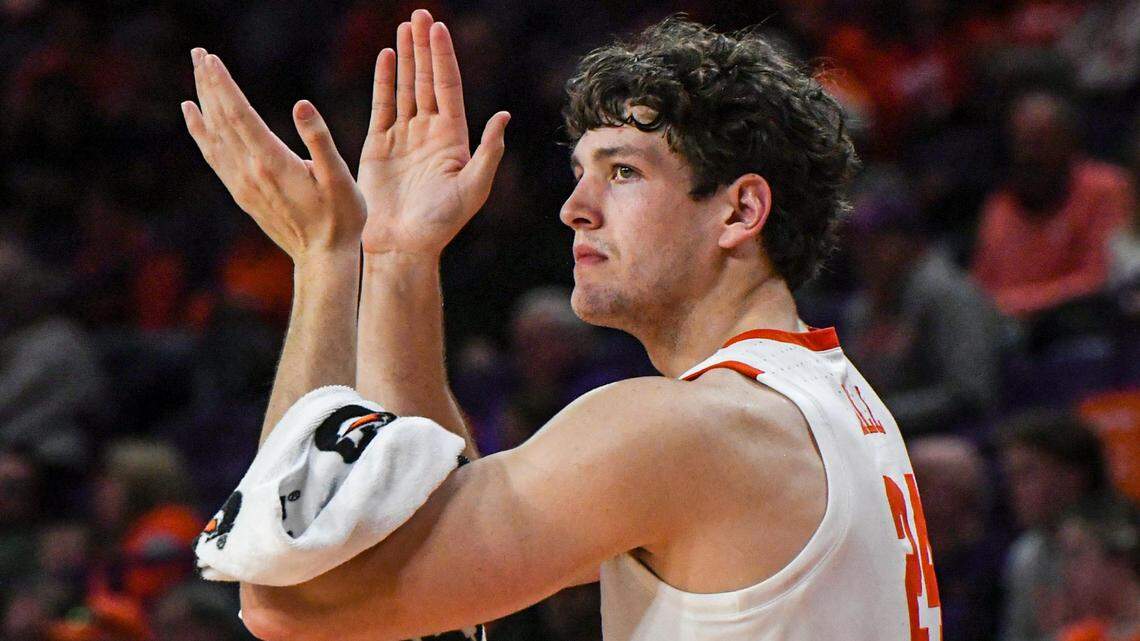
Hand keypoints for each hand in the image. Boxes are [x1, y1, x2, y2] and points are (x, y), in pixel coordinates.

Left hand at [182, 48, 364, 259]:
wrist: (322, 259)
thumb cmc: (341, 218)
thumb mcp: (340, 178)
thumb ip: (319, 140)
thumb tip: (301, 104)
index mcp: (272, 163)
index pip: (240, 115)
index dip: (224, 85)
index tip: (211, 59)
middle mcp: (249, 172)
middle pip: (221, 120)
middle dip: (209, 84)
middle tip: (198, 52)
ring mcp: (242, 184)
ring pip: (214, 135)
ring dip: (203, 102)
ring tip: (195, 73)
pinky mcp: (242, 192)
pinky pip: (213, 155)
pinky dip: (200, 131)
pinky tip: (194, 115)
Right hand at [358, 9, 509, 256]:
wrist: (404, 245)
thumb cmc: (442, 223)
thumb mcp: (473, 188)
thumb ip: (489, 152)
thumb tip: (503, 116)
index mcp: (454, 139)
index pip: (448, 88)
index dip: (443, 57)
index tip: (438, 28)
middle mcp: (430, 132)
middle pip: (427, 80)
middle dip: (424, 47)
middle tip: (420, 13)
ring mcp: (404, 137)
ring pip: (406, 88)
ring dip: (406, 57)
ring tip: (405, 27)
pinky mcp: (379, 146)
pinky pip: (382, 106)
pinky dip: (384, 81)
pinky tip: (387, 56)